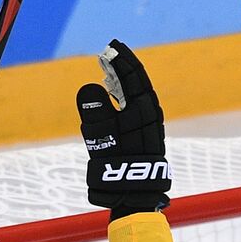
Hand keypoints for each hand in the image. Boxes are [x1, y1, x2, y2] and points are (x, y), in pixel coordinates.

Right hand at [79, 39, 171, 218]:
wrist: (136, 194)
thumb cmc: (119, 167)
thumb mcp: (102, 140)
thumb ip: (95, 113)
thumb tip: (90, 88)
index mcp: (142, 111)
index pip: (133, 78)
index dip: (122, 62)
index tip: (112, 47)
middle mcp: (149, 114)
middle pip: (137, 83)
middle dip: (124, 66)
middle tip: (111, 51)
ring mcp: (150, 124)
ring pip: (138, 94)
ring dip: (125, 80)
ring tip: (111, 67)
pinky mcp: (147, 134)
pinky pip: (137, 105)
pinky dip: (127, 94)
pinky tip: (118, 93)